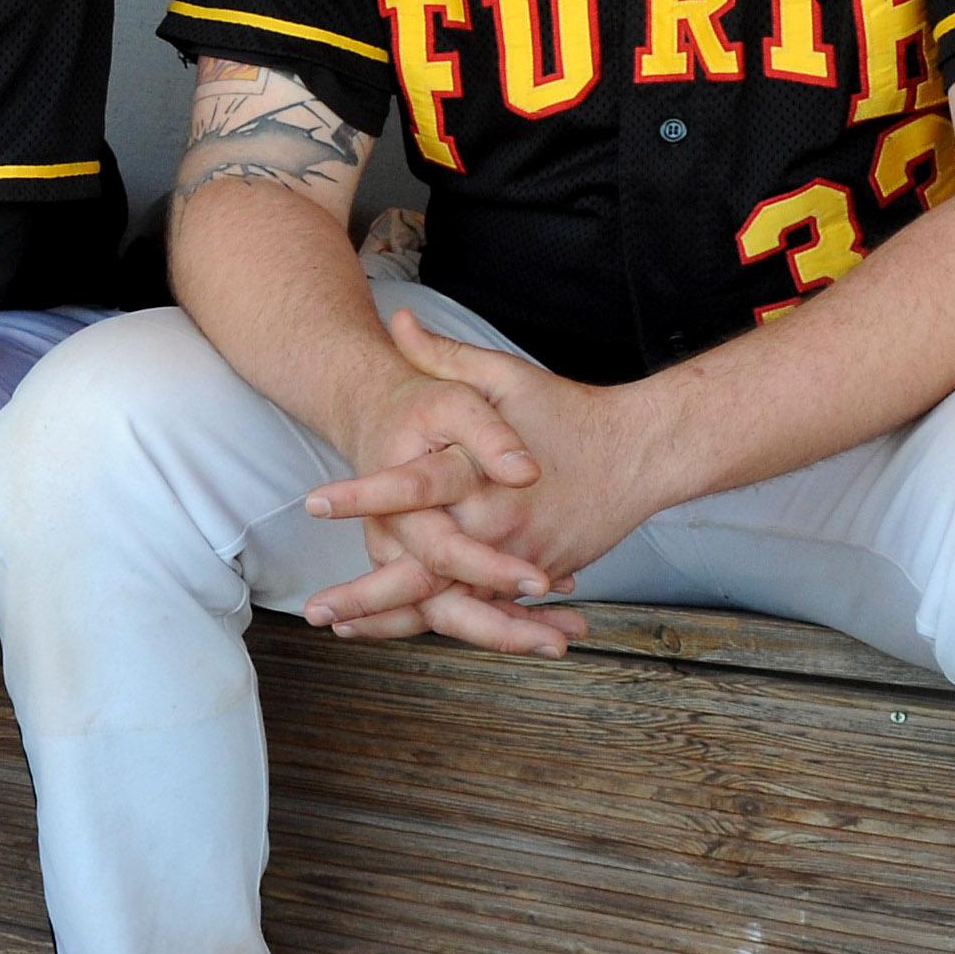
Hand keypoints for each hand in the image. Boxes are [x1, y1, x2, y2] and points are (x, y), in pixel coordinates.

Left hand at [305, 311, 667, 648]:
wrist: (640, 454)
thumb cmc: (566, 411)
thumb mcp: (505, 375)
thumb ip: (445, 356)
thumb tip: (397, 320)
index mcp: (483, 475)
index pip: (414, 486)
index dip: (363, 495)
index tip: (313, 503)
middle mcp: (497, 525)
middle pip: (424, 570)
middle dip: (367, 594)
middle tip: (315, 608)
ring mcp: (516, 560)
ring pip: (449, 605)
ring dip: (392, 621)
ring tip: (340, 629)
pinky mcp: (532, 577)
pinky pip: (481, 611)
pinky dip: (437, 625)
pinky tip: (391, 633)